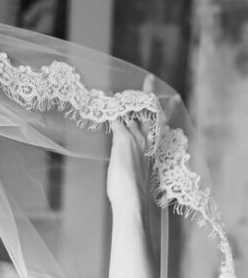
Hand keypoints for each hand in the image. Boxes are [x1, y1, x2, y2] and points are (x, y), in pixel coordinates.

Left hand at [106, 73, 154, 210]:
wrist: (133, 199)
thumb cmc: (134, 196)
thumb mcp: (139, 178)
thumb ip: (137, 168)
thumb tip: (130, 172)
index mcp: (153, 151)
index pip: (159, 127)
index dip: (166, 112)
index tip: (172, 101)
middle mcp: (147, 141)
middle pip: (149, 112)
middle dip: (149, 95)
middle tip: (150, 79)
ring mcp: (135, 139)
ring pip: (132, 113)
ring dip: (125, 100)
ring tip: (119, 89)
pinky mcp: (122, 140)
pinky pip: (116, 119)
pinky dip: (110, 109)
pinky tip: (105, 100)